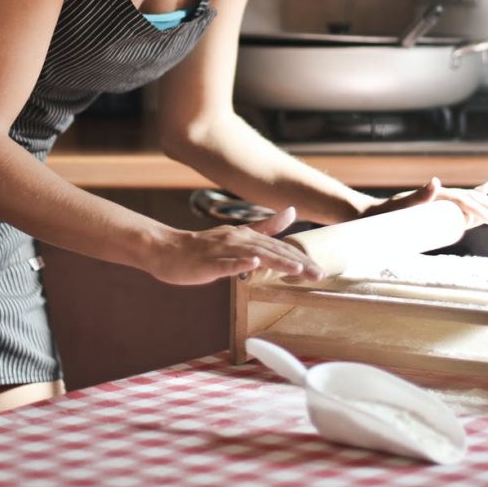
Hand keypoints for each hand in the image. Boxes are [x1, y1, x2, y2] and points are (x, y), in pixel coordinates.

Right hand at [147, 206, 324, 285]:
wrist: (167, 249)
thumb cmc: (203, 247)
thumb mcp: (238, 235)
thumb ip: (266, 226)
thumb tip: (291, 211)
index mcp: (246, 236)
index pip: (279, 247)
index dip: (300, 258)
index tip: (320, 270)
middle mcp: (237, 239)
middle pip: (272, 251)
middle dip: (297, 263)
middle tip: (319, 275)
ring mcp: (222, 250)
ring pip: (253, 255)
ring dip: (275, 261)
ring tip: (296, 269)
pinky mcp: (207, 262)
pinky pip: (224, 263)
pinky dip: (239, 264)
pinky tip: (253, 265)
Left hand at [362, 176, 487, 228]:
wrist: (372, 214)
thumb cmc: (386, 213)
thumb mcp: (401, 205)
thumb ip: (418, 195)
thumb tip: (436, 181)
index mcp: (436, 195)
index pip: (464, 200)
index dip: (480, 208)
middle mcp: (440, 196)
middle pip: (472, 199)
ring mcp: (440, 202)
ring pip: (470, 202)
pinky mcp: (438, 208)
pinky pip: (460, 205)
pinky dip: (474, 198)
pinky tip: (486, 189)